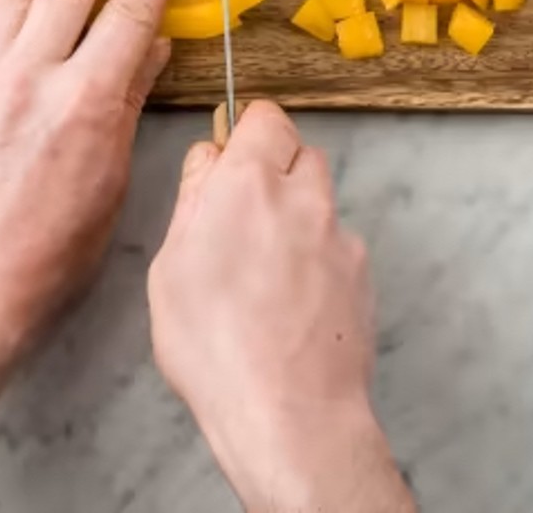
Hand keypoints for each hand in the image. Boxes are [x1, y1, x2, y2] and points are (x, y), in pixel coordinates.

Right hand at [148, 102, 414, 511]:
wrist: (291, 415)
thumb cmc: (218, 348)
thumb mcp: (170, 268)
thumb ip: (192, 200)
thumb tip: (207, 162)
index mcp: (249, 184)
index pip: (264, 117)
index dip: (246, 134)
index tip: (229, 160)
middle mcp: (304, 198)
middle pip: (300, 153)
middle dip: (274, 172)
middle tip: (241, 218)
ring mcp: (341, 236)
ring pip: (321, 200)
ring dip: (298, 216)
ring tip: (264, 271)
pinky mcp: (363, 275)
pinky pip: (338, 245)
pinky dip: (318, 259)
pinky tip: (291, 303)